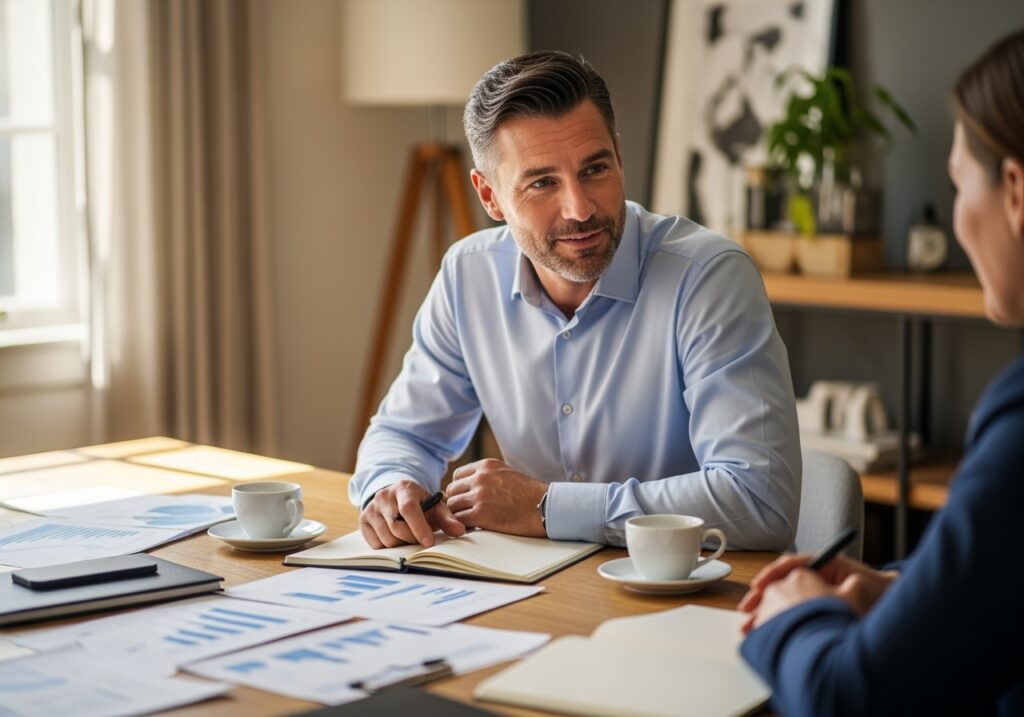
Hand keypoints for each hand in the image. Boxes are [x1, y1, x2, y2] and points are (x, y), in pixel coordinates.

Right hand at [360, 479, 465, 548]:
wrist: (395, 497)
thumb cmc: (419, 505)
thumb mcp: (434, 507)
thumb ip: (448, 519)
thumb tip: (461, 531)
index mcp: (404, 489)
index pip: (409, 509)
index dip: (419, 528)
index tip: (429, 543)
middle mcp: (384, 496)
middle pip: (397, 527)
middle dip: (412, 538)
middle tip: (420, 539)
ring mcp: (371, 508)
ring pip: (386, 538)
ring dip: (400, 544)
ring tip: (408, 536)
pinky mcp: (363, 520)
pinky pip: (375, 544)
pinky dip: (387, 546)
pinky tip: (395, 537)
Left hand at [445, 458, 547, 536]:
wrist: (545, 507)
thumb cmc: (531, 494)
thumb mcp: (507, 473)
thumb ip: (488, 476)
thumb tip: (471, 486)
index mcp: (487, 466)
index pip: (458, 475)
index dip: (460, 488)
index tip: (466, 498)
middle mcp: (480, 477)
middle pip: (452, 490)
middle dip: (457, 502)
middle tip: (467, 512)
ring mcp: (479, 495)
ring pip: (453, 505)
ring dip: (460, 515)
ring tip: (471, 521)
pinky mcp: (481, 514)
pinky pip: (460, 520)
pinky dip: (464, 525)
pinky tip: (474, 527)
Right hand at [738, 553, 897, 632]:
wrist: (891, 602)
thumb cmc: (880, 592)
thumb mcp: (867, 587)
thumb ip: (852, 585)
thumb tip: (844, 586)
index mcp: (824, 564)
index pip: (792, 565)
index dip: (774, 575)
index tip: (761, 587)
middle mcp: (814, 576)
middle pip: (780, 583)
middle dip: (761, 596)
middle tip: (747, 608)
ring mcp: (811, 591)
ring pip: (780, 599)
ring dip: (764, 611)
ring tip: (749, 625)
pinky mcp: (810, 608)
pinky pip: (787, 612)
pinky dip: (774, 621)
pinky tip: (763, 632)